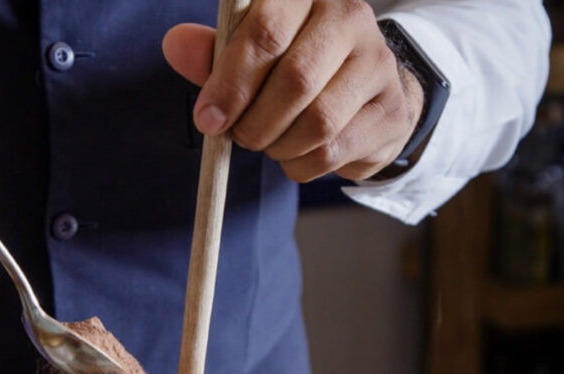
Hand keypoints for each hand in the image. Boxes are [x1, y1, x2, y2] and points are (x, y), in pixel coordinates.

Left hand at [162, 0, 423, 182]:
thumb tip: (174, 45)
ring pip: (316, 123)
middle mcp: (351, 16)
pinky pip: (332, 152)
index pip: (266, 31)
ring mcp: (378, 64)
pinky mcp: (389, 111)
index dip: (230, 83)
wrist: (362, 92)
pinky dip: (300, 166)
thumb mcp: (249, 53)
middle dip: (254, 122)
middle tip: (239, 136)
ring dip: (278, 146)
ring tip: (269, 143)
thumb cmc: (294, 65)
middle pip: (295, 81)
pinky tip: (295, 156)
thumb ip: (214, 53)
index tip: (207, 119)